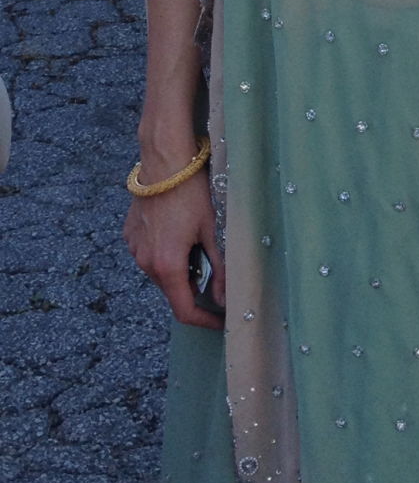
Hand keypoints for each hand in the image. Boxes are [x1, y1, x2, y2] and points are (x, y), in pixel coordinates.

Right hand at [124, 168, 224, 329]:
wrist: (164, 163)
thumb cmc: (191, 194)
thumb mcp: (211, 230)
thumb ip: (219, 268)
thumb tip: (224, 298)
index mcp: (168, 265)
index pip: (184, 310)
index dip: (204, 319)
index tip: (220, 320)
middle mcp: (145, 263)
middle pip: (172, 291)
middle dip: (194, 289)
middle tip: (214, 271)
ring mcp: (135, 250)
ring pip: (161, 273)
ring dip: (180, 270)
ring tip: (197, 245)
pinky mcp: (131, 236)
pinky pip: (150, 255)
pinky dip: (166, 254)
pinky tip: (179, 232)